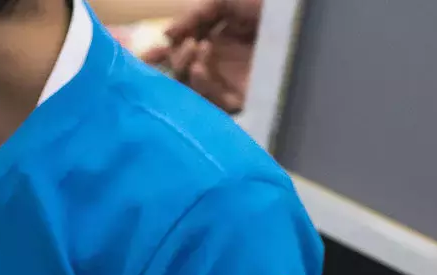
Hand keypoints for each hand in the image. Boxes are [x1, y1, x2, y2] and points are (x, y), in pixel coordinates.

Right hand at [142, 0, 261, 112]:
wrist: (291, 13)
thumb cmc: (259, 4)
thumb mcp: (220, 3)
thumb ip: (193, 17)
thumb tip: (166, 35)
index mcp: (212, 44)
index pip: (180, 58)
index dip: (160, 58)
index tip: (145, 56)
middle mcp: (221, 66)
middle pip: (185, 78)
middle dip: (176, 62)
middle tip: (186, 44)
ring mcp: (234, 82)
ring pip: (198, 92)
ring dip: (188, 72)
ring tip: (196, 50)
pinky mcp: (249, 96)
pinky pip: (220, 102)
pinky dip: (205, 85)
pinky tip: (201, 66)